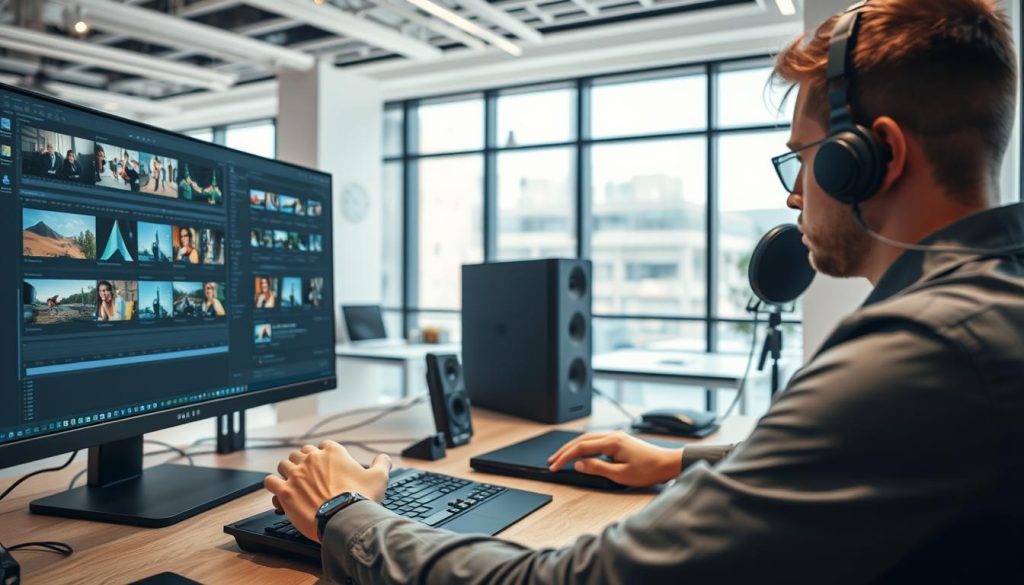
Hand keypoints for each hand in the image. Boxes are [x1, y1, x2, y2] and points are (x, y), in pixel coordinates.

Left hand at [264, 441, 391, 541]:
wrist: (344, 519)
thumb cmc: (361, 498)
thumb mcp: (379, 478)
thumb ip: (382, 463)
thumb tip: (384, 457)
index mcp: (333, 452)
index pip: (324, 445)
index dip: (325, 454)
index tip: (327, 465)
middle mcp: (312, 459)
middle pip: (301, 452)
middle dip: (304, 461)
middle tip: (309, 475)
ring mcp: (296, 474)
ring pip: (284, 464)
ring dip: (287, 471)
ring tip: (292, 482)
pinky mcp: (285, 491)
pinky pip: (270, 481)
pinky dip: (273, 485)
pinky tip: (278, 492)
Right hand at [547, 431, 681, 487]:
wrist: (668, 463)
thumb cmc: (649, 470)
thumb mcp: (621, 475)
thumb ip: (598, 468)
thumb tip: (579, 464)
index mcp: (612, 442)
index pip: (581, 447)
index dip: (565, 457)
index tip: (554, 465)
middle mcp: (612, 436)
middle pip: (581, 440)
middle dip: (565, 450)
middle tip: (552, 460)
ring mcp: (616, 436)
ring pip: (588, 439)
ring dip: (573, 447)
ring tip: (561, 456)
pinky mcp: (620, 440)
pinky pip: (596, 441)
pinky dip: (584, 446)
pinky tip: (580, 452)